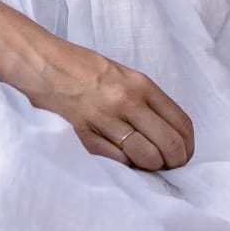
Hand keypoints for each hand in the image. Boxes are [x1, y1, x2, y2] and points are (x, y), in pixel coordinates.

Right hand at [13, 37, 194, 169]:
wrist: (42, 64)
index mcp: (140, 85)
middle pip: (168, 143)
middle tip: (168, 166)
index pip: (180, 122)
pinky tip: (121, 160)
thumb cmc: (82, 69)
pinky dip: (124, 166)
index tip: (183, 154)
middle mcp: (127, 101)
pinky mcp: (84, 134)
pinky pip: (116, 161)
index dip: (187, 145)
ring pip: (146, 156)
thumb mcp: (122, 75)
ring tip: (144, 164)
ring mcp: (105, 119)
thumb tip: (167, 132)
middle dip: (174, 161)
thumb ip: (145, 100)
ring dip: (150, 166)